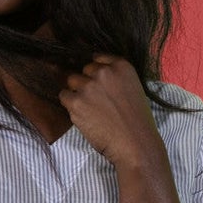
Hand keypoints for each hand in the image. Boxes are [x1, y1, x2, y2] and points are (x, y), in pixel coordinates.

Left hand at [56, 54, 166, 171]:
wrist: (135, 143)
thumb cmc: (137, 121)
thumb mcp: (134, 89)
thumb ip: (117, 78)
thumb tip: (96, 76)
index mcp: (122, 66)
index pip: (98, 58)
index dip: (97, 72)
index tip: (98, 82)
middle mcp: (104, 72)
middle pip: (84, 70)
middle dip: (87, 83)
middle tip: (96, 100)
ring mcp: (89, 86)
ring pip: (72, 81)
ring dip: (77, 93)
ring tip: (89, 109)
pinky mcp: (76, 101)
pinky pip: (64, 96)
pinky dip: (70, 105)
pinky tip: (83, 115)